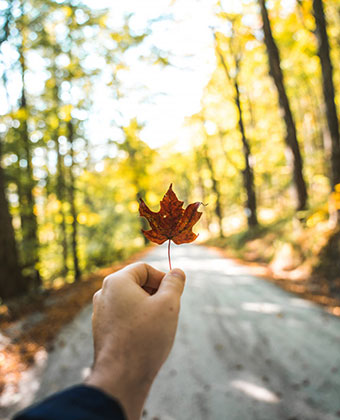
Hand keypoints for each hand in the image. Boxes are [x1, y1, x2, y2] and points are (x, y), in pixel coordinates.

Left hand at [85, 262, 185, 419]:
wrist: (121, 377)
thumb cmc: (145, 337)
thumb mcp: (168, 304)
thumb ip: (174, 283)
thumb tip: (177, 272)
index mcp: (116, 282)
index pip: (144, 268)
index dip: (162, 277)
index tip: (174, 293)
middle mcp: (104, 294)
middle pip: (136, 283)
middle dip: (155, 293)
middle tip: (169, 309)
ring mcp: (101, 313)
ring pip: (130, 301)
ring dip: (148, 307)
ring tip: (159, 324)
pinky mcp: (102, 330)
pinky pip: (123, 316)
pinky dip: (137, 320)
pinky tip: (147, 337)